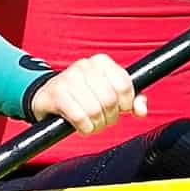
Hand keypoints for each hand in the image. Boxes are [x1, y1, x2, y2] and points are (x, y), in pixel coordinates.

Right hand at [26, 54, 143, 135]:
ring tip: (92, 123)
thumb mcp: (108, 92)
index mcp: (101, 62)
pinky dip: (84, 127)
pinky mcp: (57, 94)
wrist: (48, 95)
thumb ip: (130, 100)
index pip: (124, 85)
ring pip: (94, 110)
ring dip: (96, 124)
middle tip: (104, 119)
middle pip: (110, 99)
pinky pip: (79, 117)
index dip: (126, 103)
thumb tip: (141, 110)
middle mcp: (85, 66)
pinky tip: (82, 125)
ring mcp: (69, 78)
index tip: (120, 109)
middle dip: (110, 116)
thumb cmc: (83, 94)